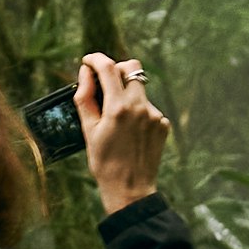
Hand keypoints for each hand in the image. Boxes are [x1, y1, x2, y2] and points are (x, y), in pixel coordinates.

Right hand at [75, 47, 171, 211]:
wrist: (131, 189)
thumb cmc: (104, 163)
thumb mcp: (88, 131)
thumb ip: (85, 98)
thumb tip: (85, 73)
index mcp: (118, 108)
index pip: (107, 67)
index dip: (95, 59)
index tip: (88, 61)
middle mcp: (140, 107)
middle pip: (131, 67)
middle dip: (116, 70)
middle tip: (104, 84)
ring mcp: (155, 114)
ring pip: (139, 89)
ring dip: (126, 94)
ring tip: (116, 119)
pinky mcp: (163, 123)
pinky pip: (148, 107)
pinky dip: (137, 112)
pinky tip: (130, 132)